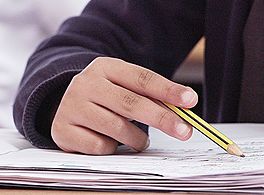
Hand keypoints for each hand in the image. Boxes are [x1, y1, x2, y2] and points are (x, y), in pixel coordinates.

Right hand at [51, 57, 197, 154]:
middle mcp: (86, 83)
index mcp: (105, 67)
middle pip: (131, 103)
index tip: (190, 100)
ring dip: (137, 139)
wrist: (66, 103)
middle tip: (184, 131)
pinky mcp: (62, 130)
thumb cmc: (106, 96)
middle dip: (162, 118)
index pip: (142, 78)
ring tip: (141, 140)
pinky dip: (113, 148)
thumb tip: (182, 111)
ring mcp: (71, 106)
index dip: (168, 90)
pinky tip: (110, 141)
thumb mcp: (124, 88)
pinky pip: (100, 146)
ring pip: (117, 128)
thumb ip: (150, 97)